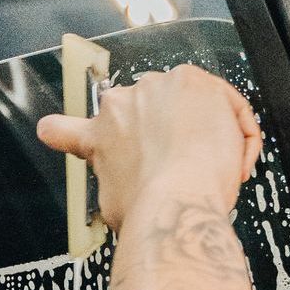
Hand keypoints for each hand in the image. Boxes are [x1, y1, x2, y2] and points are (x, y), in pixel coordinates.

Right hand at [37, 61, 261, 234]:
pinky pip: (224, 104)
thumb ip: (115, 185)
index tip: (53, 131)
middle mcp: (125, 101)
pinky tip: (236, 159)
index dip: (63, 131)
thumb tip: (122, 196)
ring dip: (204, 131)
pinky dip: (236, 132)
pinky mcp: (198, 82)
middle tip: (183, 165)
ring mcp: (161, 87)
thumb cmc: (148, 208)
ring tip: (214, 167)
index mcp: (99, 134)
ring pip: (188, 105)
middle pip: (146, 111)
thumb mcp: (113, 204)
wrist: (177, 201)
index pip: (70, 128)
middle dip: (166, 134)